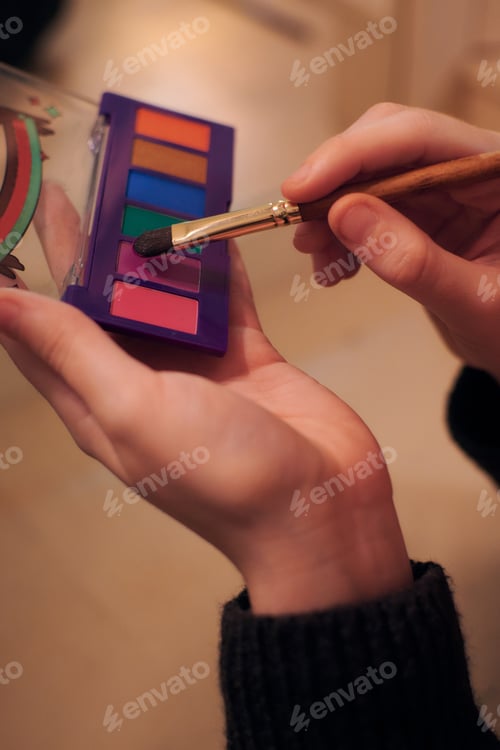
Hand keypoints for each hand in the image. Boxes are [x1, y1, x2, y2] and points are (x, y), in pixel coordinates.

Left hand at [0, 183, 410, 613]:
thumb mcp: (132, 409)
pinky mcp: (244, 356)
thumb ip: (72, 351)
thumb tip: (1, 304)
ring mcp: (195, 366)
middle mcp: (139, 381)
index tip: (12, 220)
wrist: (320, 507)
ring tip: (146, 190)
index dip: (19, 282)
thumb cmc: (221, 472)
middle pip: (102, 304)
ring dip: (155, 248)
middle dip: (87, 248)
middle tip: (81, 187)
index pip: (39, 334)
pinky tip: (212, 223)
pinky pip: (223, 299)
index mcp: (97, 400)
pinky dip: (217, 263)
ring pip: (165, 294)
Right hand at [282, 103, 499, 382]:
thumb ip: (415, 262)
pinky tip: (334, 268)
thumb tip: (343, 214)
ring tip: (314, 255)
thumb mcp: (474, 302)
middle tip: (297, 221)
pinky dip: (341, 234)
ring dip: (331, 210)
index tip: (300, 189)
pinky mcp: (422, 211)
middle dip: (335, 180)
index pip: (420, 136)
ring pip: (369, 173)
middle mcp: (470, 166)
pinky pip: (367, 207)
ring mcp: (443, 187)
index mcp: (499, 171)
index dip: (353, 154)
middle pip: (387, 141)